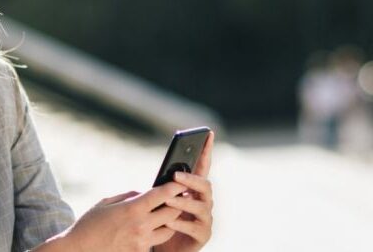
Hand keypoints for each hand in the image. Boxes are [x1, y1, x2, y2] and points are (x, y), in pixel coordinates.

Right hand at [36, 181, 187, 251]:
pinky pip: (155, 243)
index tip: (182, 181)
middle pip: (171, 212)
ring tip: (170, 211)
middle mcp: (141, 226)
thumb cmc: (90, 223)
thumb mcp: (108, 202)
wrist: (78, 251)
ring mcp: (142, 243)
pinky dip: (157, 234)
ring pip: (168, 230)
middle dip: (178, 203)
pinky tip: (154, 227)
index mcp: (133, 209)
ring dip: (171, 220)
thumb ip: (130, 195)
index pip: (161, 195)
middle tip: (182, 195)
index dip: (174, 186)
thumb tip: (145, 192)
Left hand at [154, 131, 213, 251]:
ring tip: (167, 199)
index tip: (208, 133)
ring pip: (200, 205)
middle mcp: (204, 200)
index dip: (207, 150)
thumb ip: (169, 184)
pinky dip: (181, 223)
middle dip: (190, 179)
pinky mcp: (203, 235)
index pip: (204, 166)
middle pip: (205, 184)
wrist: (165, 246)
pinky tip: (169, 221)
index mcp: (195, 188)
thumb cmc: (164, 216)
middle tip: (175, 175)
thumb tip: (170, 171)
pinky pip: (194, 227)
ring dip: (183, 201)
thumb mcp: (165, 197)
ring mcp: (205, 218)